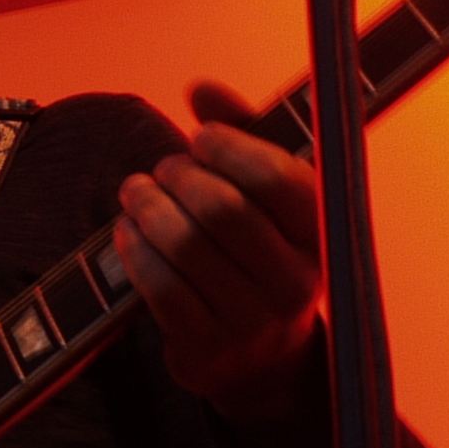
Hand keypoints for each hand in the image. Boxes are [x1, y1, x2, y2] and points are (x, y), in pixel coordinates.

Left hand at [113, 80, 324, 417]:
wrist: (262, 359)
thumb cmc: (260, 254)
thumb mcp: (267, 199)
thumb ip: (241, 134)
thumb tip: (201, 88)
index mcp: (321, 235)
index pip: (278, 180)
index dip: (232, 149)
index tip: (200, 137)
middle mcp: (296, 283)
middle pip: (224, 210)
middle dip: (181, 177)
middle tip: (163, 169)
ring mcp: (252, 322)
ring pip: (185, 247)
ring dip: (148, 208)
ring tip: (135, 191)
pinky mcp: (208, 349)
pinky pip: (160, 287)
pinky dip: (134, 250)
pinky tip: (127, 231)